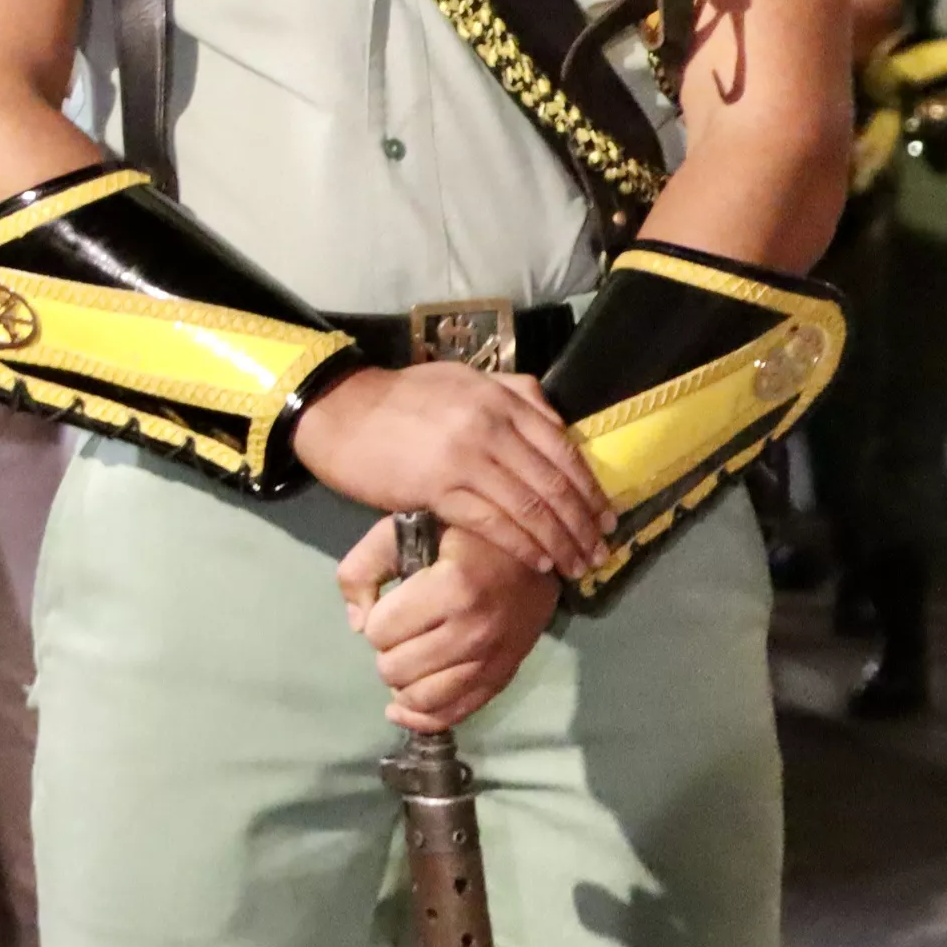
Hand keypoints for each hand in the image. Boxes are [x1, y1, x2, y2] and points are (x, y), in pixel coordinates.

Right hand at [289, 362, 609, 583]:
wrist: (341, 411)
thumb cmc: (400, 398)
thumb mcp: (462, 380)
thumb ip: (511, 393)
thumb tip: (555, 419)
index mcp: (500, 399)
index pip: (562, 448)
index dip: (590, 488)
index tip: (606, 516)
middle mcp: (490, 426)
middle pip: (552, 483)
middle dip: (582, 524)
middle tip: (599, 552)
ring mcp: (464, 457)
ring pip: (528, 507)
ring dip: (559, 542)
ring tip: (576, 566)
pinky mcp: (437, 488)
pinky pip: (492, 522)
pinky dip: (520, 545)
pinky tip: (536, 561)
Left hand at [338, 519, 561, 731]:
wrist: (537, 552)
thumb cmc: (465, 534)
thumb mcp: (404, 528)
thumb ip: (364, 567)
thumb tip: (356, 623)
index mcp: (452, 588)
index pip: (381, 631)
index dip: (376, 619)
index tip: (392, 603)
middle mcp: (475, 631)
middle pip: (396, 670)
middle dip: (387, 651)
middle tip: (400, 631)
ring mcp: (493, 660)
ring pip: (422, 700)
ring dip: (403, 683)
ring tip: (407, 658)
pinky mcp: (503, 678)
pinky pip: (454, 715)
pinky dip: (423, 717)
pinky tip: (404, 706)